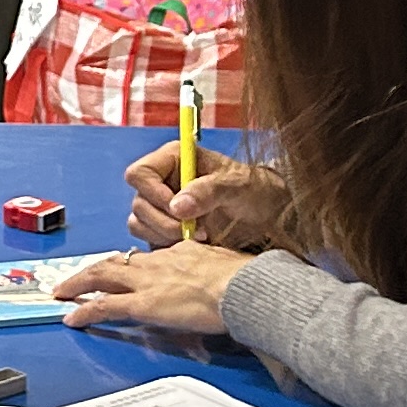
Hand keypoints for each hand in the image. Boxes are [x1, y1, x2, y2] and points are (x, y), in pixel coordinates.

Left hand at [52, 241, 249, 334]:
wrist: (241, 287)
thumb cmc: (243, 280)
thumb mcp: (228, 266)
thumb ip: (217, 272)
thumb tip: (225, 280)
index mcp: (179, 253)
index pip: (147, 258)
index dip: (131, 265)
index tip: (123, 270)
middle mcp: (157, 262)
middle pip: (116, 261)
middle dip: (93, 270)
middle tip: (75, 278)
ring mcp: (147, 282)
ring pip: (101, 276)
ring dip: (78, 284)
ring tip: (62, 292)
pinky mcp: (142, 304)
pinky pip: (104, 306)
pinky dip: (85, 311)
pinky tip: (72, 318)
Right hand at [126, 155, 299, 253]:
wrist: (268, 217)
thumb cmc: (255, 191)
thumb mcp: (239, 185)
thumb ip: (209, 190)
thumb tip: (177, 206)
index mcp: (173, 159)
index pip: (139, 174)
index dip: (153, 194)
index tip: (178, 209)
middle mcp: (161, 181)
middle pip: (138, 204)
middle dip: (164, 222)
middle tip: (196, 230)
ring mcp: (161, 207)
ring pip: (139, 224)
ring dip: (165, 236)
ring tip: (199, 236)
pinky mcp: (164, 229)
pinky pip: (149, 241)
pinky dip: (166, 246)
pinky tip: (193, 246)